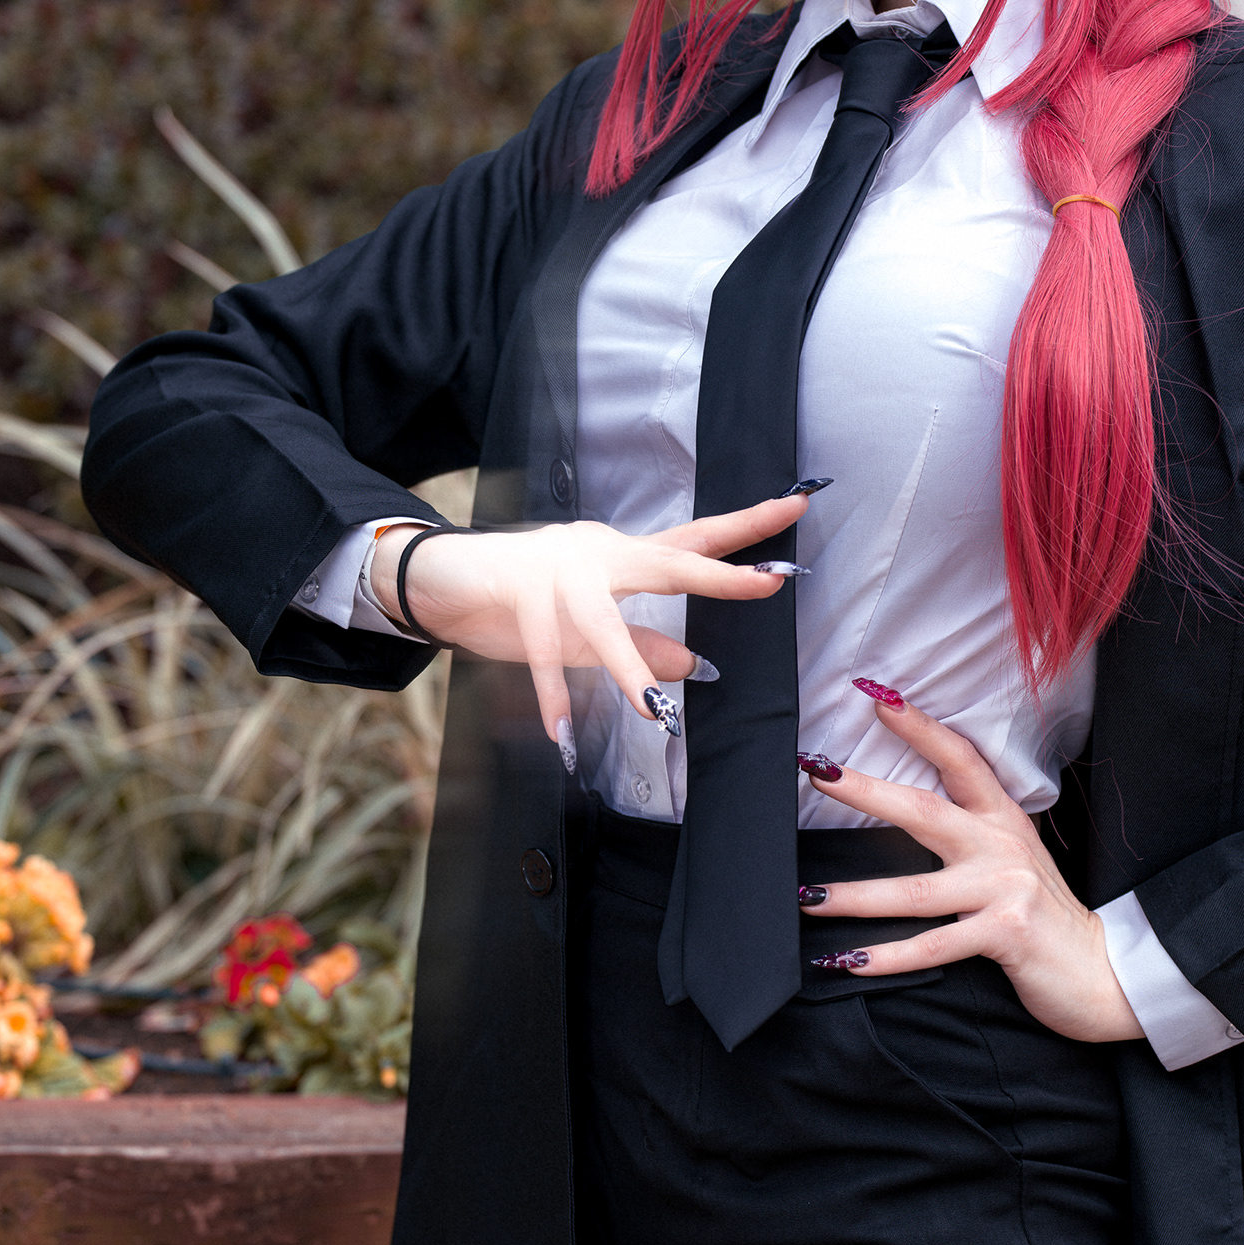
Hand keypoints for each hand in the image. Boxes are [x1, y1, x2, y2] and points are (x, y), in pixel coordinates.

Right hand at [372, 495, 810, 752]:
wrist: (444, 575)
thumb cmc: (526, 596)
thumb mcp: (593, 623)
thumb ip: (645, 641)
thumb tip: (696, 670)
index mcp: (622, 553)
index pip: (697, 536)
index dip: (748, 524)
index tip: (798, 506)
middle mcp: (598, 553)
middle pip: (669, 559)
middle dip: (717, 576)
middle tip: (766, 585)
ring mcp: (557, 570)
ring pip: (601, 621)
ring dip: (627, 668)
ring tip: (654, 713)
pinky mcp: (516, 593)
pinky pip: (541, 654)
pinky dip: (551, 698)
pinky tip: (563, 738)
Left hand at [795, 689, 1144, 1044]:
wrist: (1099, 971)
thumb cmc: (1042, 916)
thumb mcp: (1013, 859)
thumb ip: (971, 834)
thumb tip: (905, 811)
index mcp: (1002, 819)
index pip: (960, 758)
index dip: (919, 725)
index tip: (876, 696)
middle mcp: (1001, 845)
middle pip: (924, 811)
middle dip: (867, 791)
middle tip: (817, 772)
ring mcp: (1004, 888)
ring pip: (914, 891)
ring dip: (854, 896)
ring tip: (805, 899)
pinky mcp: (1005, 933)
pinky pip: (933, 946)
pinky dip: (887, 958)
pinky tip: (849, 961)